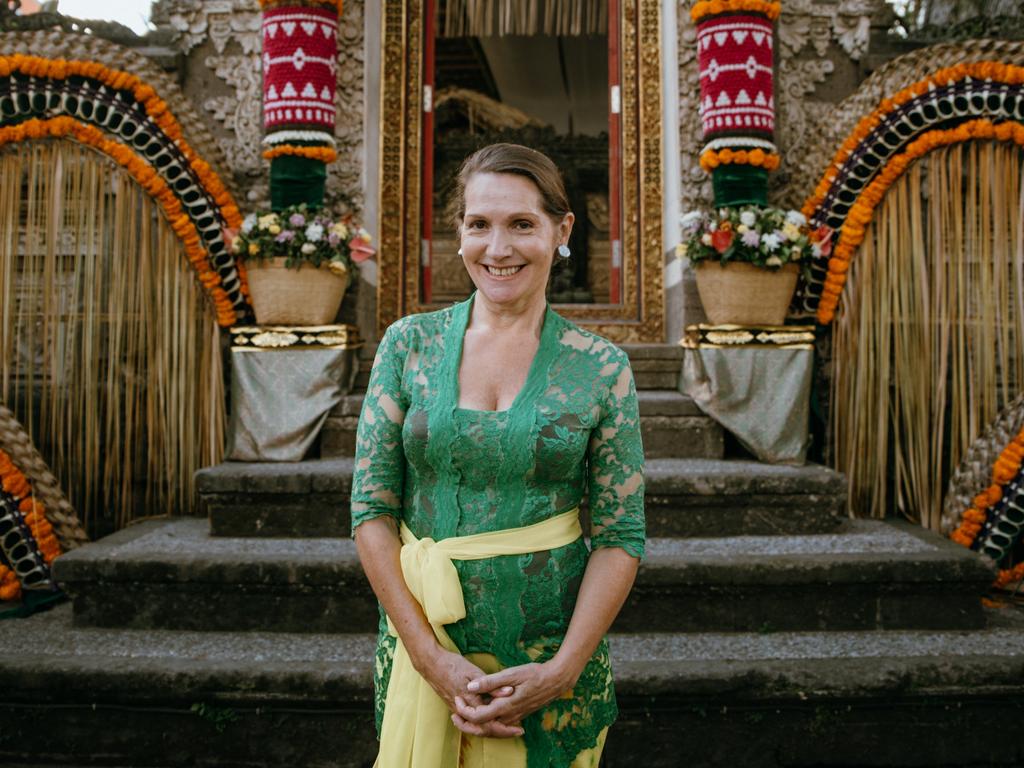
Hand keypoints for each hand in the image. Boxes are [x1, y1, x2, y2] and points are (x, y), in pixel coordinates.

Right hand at [414, 647, 523, 738]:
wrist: (431, 663)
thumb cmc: (453, 665)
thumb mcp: (474, 671)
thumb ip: (491, 685)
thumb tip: (509, 692)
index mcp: (470, 700)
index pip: (490, 721)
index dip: (506, 726)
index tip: (519, 727)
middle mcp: (463, 709)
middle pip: (484, 729)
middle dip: (501, 732)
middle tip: (517, 730)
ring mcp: (456, 709)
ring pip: (476, 726)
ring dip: (492, 727)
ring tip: (508, 726)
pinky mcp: (453, 706)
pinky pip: (469, 720)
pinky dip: (482, 722)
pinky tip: (492, 717)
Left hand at [452, 662, 574, 735]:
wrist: (555, 681)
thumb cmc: (534, 674)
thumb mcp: (511, 674)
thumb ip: (490, 682)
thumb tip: (471, 686)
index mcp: (505, 706)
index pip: (478, 717)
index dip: (464, 710)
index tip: (457, 699)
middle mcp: (509, 716)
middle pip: (482, 728)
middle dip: (465, 724)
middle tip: (453, 715)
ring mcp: (514, 717)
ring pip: (490, 728)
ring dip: (475, 724)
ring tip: (462, 714)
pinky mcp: (518, 715)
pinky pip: (498, 725)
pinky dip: (486, 722)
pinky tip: (481, 712)